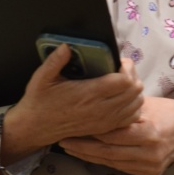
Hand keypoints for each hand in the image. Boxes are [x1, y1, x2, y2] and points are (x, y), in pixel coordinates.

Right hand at [0, 46, 142, 163]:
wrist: (36, 128)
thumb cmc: (40, 101)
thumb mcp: (42, 78)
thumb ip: (55, 61)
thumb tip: (67, 46)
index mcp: (88, 94)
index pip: (124, 80)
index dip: (127, 67)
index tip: (118, 62)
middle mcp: (100, 109)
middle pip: (135, 90)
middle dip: (132, 75)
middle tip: (121, 69)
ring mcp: (105, 121)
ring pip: (137, 103)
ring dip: (134, 90)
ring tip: (122, 82)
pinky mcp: (105, 128)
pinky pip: (132, 117)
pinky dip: (133, 106)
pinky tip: (122, 98)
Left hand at [59, 97, 173, 174]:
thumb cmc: (169, 112)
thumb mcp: (146, 104)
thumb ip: (123, 106)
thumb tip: (97, 94)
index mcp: (149, 132)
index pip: (112, 134)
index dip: (91, 130)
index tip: (73, 125)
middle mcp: (149, 153)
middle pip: (107, 152)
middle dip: (83, 147)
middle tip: (64, 140)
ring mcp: (150, 166)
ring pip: (111, 162)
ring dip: (89, 155)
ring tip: (72, 147)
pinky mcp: (149, 174)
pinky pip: (120, 167)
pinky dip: (104, 160)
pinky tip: (90, 154)